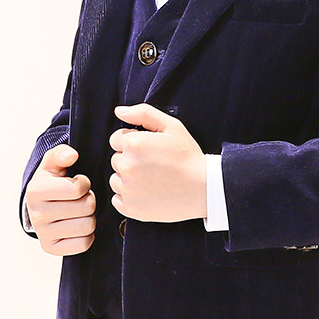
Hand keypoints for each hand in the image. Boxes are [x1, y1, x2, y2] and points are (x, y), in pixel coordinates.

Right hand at [26, 145, 96, 255]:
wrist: (40, 205)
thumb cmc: (51, 182)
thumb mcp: (53, 163)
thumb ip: (61, 153)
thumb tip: (71, 155)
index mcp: (35, 191)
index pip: (78, 188)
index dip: (84, 183)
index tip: (77, 183)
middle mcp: (36, 214)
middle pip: (86, 207)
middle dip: (88, 199)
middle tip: (78, 199)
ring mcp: (43, 234)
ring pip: (88, 225)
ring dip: (89, 216)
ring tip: (78, 211)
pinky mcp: (51, 248)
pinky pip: (84, 244)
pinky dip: (86, 234)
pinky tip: (77, 225)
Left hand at [109, 103, 206, 222]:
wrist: (203, 189)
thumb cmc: (188, 156)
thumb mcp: (172, 126)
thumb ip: (143, 113)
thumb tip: (118, 111)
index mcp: (133, 144)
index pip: (116, 139)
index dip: (133, 142)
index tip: (149, 149)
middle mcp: (126, 166)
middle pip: (116, 159)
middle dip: (130, 159)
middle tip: (154, 164)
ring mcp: (127, 189)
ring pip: (116, 179)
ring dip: (128, 178)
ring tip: (152, 179)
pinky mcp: (130, 207)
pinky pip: (118, 199)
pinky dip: (129, 196)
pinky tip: (148, 192)